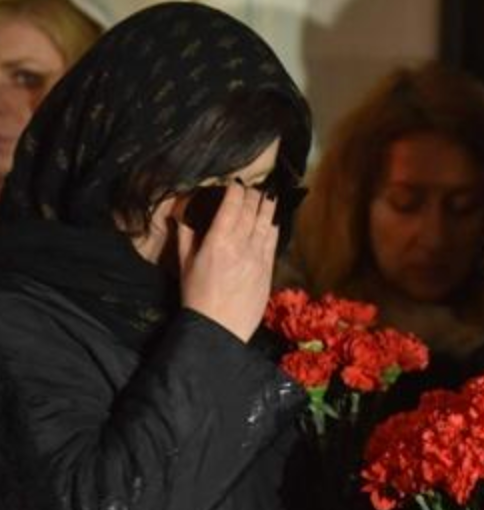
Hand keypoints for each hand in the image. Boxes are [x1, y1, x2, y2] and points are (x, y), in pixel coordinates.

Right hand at [178, 183, 279, 341]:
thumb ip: (186, 237)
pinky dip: (274, 226)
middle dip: (253, 194)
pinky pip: (273, 240)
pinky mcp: (268, 268)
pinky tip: (273, 218)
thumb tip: (183, 217)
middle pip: (251, 210)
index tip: (235, 182)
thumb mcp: (183, 264)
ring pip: (266, 222)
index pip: (232, 205)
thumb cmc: (196, 296)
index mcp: (217, 241)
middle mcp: (240, 244)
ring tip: (268, 195)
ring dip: (267, 205)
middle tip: (252, 186)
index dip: (236, 189)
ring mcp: (257, 256)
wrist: (219, 327)